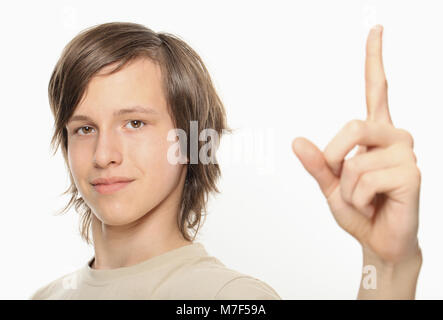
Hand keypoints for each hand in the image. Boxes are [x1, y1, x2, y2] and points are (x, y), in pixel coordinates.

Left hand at [292, 25, 420, 264]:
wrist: (379, 241)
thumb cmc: (359, 210)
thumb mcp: (330, 185)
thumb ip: (317, 164)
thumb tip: (297, 141)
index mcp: (375, 134)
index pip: (377, 89)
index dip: (374, 59)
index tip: (376, 29)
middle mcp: (394, 136)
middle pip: (353, 126)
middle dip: (335, 159)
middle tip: (343, 184)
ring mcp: (406, 154)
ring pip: (354, 161)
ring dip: (346, 188)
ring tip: (364, 199)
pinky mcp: (412, 174)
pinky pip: (365, 180)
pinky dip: (357, 199)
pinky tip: (374, 205)